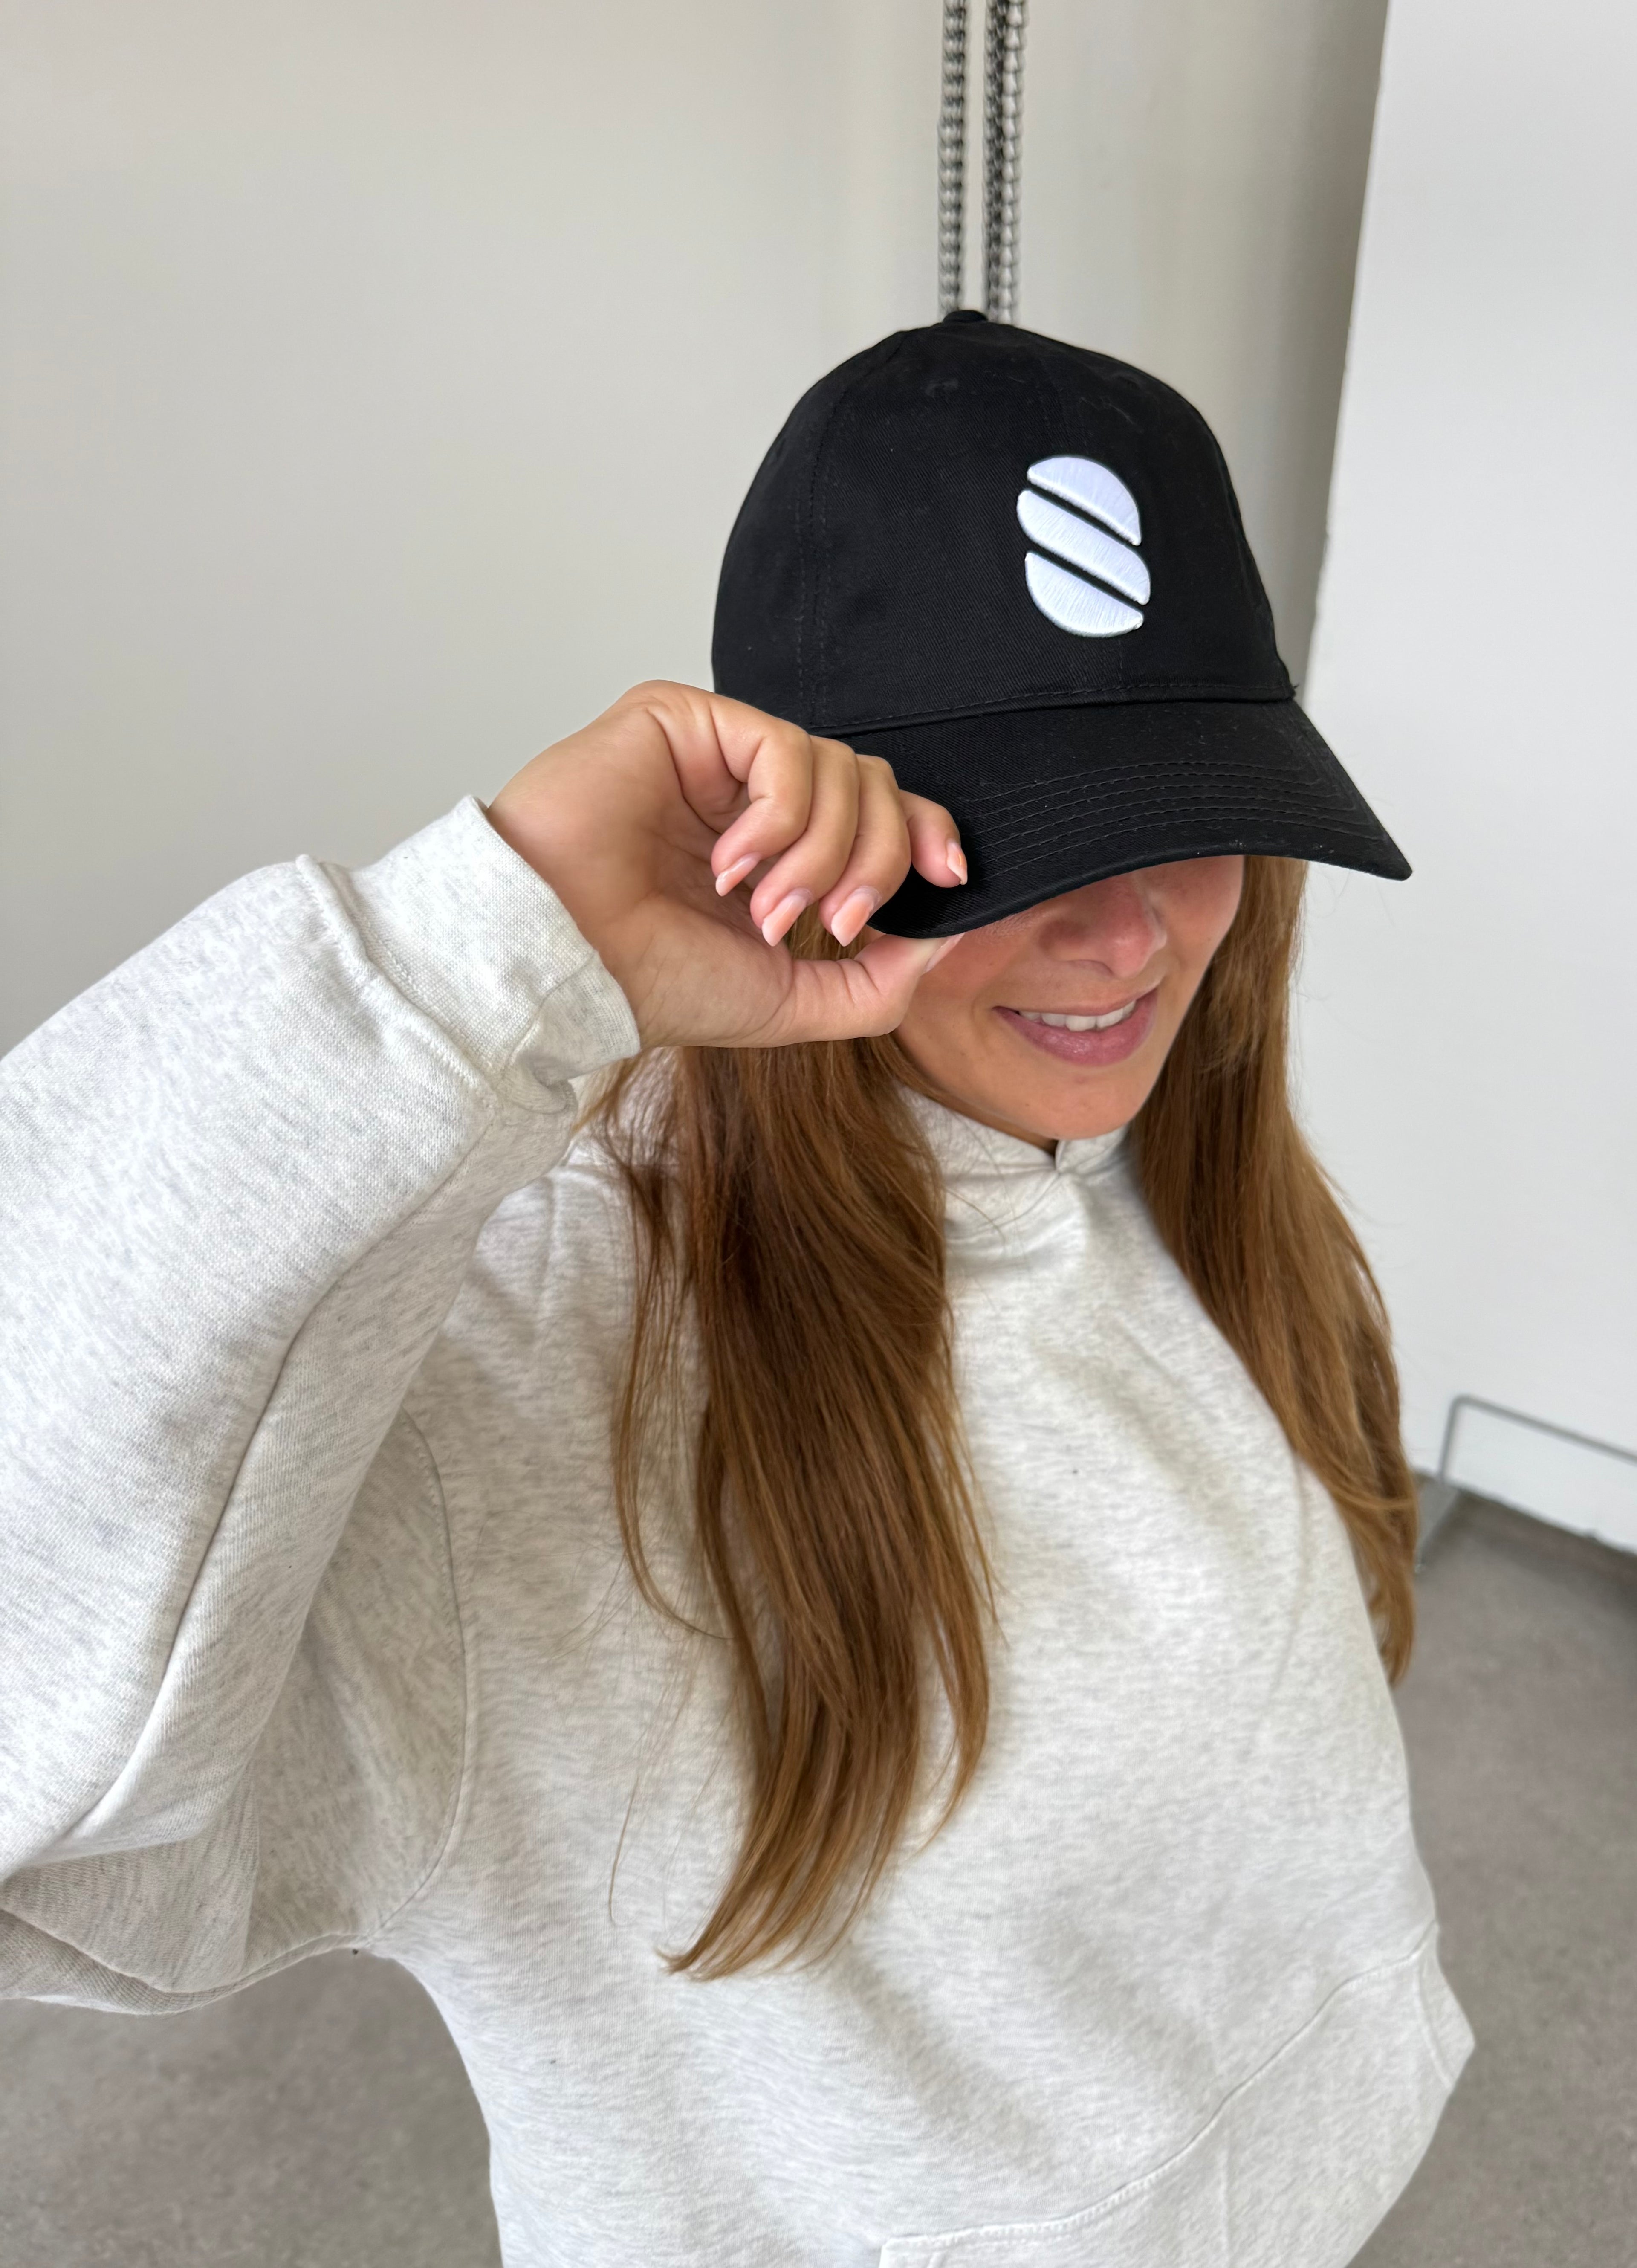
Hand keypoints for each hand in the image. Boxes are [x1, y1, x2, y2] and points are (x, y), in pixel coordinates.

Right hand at [485, 682, 965, 1048]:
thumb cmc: (649, 982)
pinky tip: (731, 863)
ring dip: (822, 851)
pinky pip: (785, 747)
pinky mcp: (686, 720)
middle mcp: (749, 796)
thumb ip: (875, 984)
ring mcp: (717, 755)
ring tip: (764, 905)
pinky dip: (780, 817)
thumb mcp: (789, 1003)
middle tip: (829, 922)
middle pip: (874, 784)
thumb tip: (942, 940)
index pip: (879, 811)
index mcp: (774, 850)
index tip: (949, 877)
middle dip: (874, 861)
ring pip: (840, 766)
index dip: (924, 833)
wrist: (564, 961)